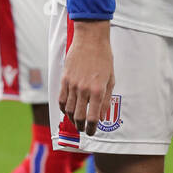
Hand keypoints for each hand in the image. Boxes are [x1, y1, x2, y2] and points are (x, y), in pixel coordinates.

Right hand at [58, 21, 113, 135]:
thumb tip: (101, 117)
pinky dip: (63, 108)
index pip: (92, 117)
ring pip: (69, 110)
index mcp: (98, 90)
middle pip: (78, 117)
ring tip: (76, 121)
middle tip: (83, 129)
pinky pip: (61, 99)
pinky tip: (68, 110)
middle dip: (81, 127)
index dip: (91, 128)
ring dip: (72, 119)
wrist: (91, 40)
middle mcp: (84, 89)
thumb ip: (106, 99)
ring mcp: (72, 84)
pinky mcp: (64, 79)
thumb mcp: (111, 79)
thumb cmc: (104, 58)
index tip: (91, 132)